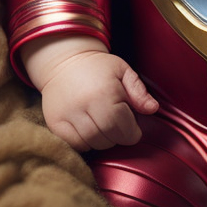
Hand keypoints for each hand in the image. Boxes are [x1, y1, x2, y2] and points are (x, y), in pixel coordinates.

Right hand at [21, 36, 158, 151]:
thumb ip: (139, 92)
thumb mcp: (123, 71)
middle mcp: (84, 104)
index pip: (123, 126)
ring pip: (90, 143)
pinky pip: (73, 145)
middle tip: (119, 128)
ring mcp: (66, 114)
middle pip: (107, 138)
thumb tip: (153, 109)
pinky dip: (84, 143)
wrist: (64, 61)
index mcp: (105, 91)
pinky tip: (89, 131)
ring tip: (103, 126)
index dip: (132, 133)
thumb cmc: (98, 67)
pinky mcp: (54, 122)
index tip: (134, 130)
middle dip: (118, 138)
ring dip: (102, 141)